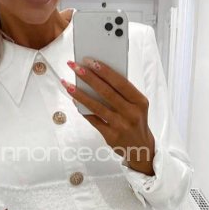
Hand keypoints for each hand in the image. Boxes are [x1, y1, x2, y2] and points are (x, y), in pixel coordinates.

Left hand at [61, 57, 155, 175]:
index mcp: (140, 101)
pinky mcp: (111, 136)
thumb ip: (122, 93)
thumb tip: (97, 75)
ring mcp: (121, 126)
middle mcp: (131, 113)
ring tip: (68, 84)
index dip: (104, 71)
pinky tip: (74, 100)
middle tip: (75, 67)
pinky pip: (93, 120)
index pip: (120, 82)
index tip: (89, 61)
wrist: (141, 149)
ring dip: (80, 94)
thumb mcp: (137, 106)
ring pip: (97, 106)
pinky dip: (83, 109)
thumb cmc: (136, 121)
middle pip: (106, 92)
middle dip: (88, 77)